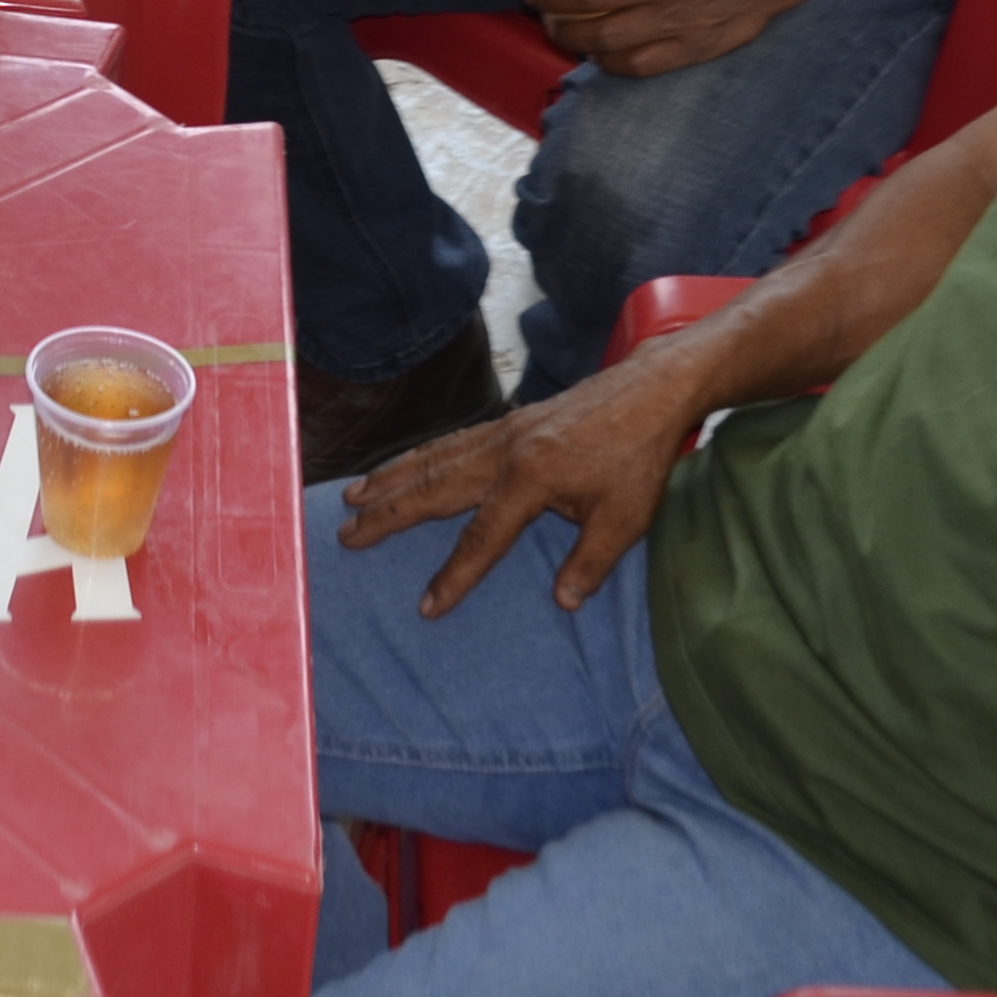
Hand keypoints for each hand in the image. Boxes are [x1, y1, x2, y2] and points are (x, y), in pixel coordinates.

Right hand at [335, 340, 710, 614]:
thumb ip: (592, 562)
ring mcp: (502, 431)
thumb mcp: (627, 518)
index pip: (482, 537)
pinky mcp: (509, 422)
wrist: (649, 389)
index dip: (454, 576)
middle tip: (347, 535)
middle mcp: (504, 451)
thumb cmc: (639, 456)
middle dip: (388, 515)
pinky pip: (450, 442)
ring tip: (354, 498)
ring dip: (391, 479)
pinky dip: (418, 455)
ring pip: (434, 458)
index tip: (426, 607)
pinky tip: (402, 466)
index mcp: (530, 477)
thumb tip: (563, 601)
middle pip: (434, 488)